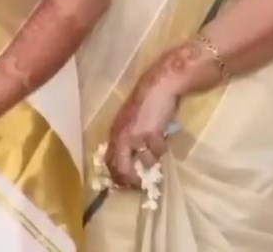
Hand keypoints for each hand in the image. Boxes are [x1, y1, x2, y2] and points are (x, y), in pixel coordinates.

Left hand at [105, 71, 180, 188]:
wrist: (158, 88)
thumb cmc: (144, 105)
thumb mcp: (129, 123)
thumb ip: (126, 140)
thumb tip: (129, 160)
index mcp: (114, 134)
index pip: (109, 161)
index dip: (117, 176)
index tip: (125, 184)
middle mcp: (121, 138)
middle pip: (122, 169)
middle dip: (132, 180)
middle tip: (141, 184)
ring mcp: (136, 137)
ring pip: (146, 162)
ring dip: (153, 159)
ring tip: (156, 146)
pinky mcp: (152, 135)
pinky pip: (159, 152)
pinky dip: (163, 148)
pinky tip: (163, 137)